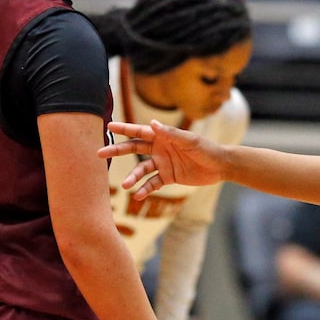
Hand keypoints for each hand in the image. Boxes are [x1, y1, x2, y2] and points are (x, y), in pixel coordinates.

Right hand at [100, 120, 223, 199]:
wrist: (220, 166)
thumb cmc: (207, 149)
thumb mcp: (189, 141)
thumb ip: (171, 134)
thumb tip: (152, 124)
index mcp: (163, 136)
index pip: (139, 131)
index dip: (124, 129)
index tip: (109, 126)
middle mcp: (160, 149)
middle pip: (134, 149)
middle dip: (117, 150)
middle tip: (100, 153)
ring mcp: (162, 163)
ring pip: (142, 170)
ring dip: (133, 177)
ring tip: (125, 185)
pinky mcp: (168, 177)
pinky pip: (153, 183)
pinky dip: (145, 189)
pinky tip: (138, 196)